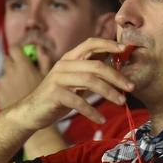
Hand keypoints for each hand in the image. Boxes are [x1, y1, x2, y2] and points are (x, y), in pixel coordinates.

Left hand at [0, 44, 51, 108]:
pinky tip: (16, 96)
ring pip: (5, 74)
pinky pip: (0, 85)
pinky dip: (6, 88)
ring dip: (11, 77)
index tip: (24, 55)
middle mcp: (10, 71)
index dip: (19, 50)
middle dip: (14, 63)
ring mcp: (2, 82)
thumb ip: (43, 60)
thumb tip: (40, 48)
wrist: (31, 118)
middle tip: (24, 72)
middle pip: (8, 59)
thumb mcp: (48, 77)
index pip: (14, 48)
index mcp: (23, 65)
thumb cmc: (44, 98)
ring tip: (22, 88)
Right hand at [6, 38, 133, 131]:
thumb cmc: (58, 97)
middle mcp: (64, 64)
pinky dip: (92, 111)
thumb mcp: (75, 82)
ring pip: (90, 81)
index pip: (91, 43)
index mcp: (70, 58)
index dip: (108, 44)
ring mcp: (58, 78)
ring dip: (109, 92)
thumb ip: (91, 74)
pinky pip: (78, 101)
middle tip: (131, 86)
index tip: (125, 49)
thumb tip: (116, 67)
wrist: (31, 112)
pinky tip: (101, 119)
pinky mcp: (54, 93)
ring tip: (121, 102)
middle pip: (96, 65)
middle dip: (116, 76)